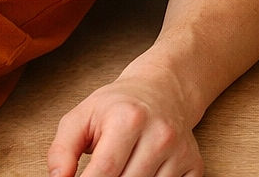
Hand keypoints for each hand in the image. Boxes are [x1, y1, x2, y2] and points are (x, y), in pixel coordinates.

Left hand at [46, 71, 202, 176]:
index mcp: (128, 119)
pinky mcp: (195, 165)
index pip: (104, 171)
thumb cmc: (117, 105)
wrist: (161, 89)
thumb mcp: (82, 116)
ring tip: (122, 168)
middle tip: (101, 174)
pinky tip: (143, 173)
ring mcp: (180, 152)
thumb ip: (63, 149)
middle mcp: (159, 135)